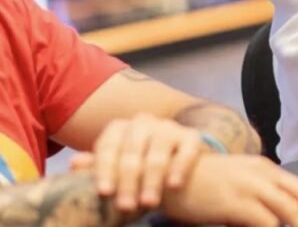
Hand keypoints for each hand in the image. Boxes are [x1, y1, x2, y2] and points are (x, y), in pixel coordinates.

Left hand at [73, 113, 205, 212]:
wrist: (175, 165)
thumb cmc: (138, 168)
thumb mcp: (116, 168)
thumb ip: (98, 166)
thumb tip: (74, 163)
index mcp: (119, 128)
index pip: (108, 147)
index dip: (105, 170)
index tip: (105, 192)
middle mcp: (143, 122)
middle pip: (132, 152)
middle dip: (129, 181)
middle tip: (126, 206)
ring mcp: (168, 128)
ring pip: (158, 152)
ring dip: (152, 179)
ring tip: (149, 202)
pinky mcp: (192, 137)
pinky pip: (186, 150)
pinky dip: (179, 167)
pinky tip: (173, 184)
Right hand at [160, 154, 297, 226]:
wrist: (169, 176)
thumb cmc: (200, 183)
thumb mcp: (236, 181)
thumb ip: (257, 196)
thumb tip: (273, 220)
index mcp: (265, 168)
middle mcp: (263, 174)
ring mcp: (251, 187)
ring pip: (290, 212)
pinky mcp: (237, 203)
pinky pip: (266, 224)